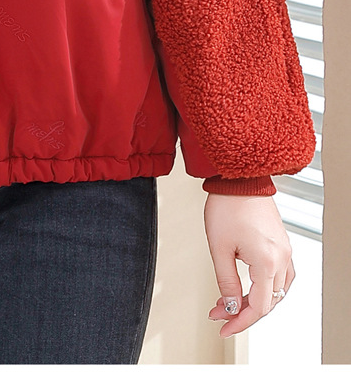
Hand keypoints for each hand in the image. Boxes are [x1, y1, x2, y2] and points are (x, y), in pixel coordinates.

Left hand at [204, 193, 294, 337]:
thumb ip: (226, 282)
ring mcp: (285, 250)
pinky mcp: (282, 243)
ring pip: (277, 291)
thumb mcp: (219, 248)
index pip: (258, 307)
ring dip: (255, 300)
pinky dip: (266, 286)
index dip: (239, 321)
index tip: (223, 327)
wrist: (240, 178)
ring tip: (231, 300)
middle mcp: (282, 258)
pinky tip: (250, 286)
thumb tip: (229, 306)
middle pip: (268, 301)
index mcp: (267, 262)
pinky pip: (282, 275)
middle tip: (219, 312)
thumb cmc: (228, 206)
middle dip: (242, 311)